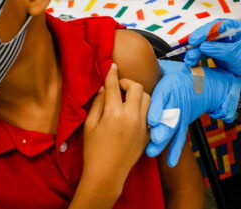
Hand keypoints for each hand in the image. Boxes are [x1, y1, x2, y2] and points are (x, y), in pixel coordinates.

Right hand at [83, 63, 149, 187]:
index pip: (114, 86)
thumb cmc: (93, 150)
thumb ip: (97, 104)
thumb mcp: (90, 125)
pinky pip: (150, 113)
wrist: (107, 174)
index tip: (112, 66)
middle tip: (119, 87)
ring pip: (148, 98)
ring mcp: (143, 125)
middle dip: (128, 82)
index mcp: (114, 113)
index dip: (112, 74)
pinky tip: (133, 112)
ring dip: (138, 94)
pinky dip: (143, 108)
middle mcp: (132, 117)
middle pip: (137, 88)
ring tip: (128, 98)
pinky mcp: (148, 133)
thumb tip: (103, 89)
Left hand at [146, 60, 240, 166]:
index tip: (151, 120)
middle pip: (169, 116)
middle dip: (161, 128)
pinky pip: (178, 137)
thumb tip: (128, 73)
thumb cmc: (179, 75)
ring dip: (163, 142)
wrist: (203, 84)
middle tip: (153, 138)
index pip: (163, 97)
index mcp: (170, 86)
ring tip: (152, 151)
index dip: (158, 108)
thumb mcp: (166, 69)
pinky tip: (169, 162)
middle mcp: (176, 102)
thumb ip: (150, 72)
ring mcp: (180, 114)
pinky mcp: (183, 123)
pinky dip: (174, 150)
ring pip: (172, 129)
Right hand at [184, 19, 240, 85]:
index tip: (197, 39)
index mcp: (237, 27)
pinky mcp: (214, 49)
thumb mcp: (236, 55)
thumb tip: (202, 46)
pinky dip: (196, 56)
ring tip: (190, 59)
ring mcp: (220, 40)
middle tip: (190, 45)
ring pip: (203, 42)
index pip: (219, 25)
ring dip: (195, 50)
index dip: (206, 30)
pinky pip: (202, 50)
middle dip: (198, 39)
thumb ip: (220, 50)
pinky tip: (191, 61)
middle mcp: (227, 31)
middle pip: (208, 32)